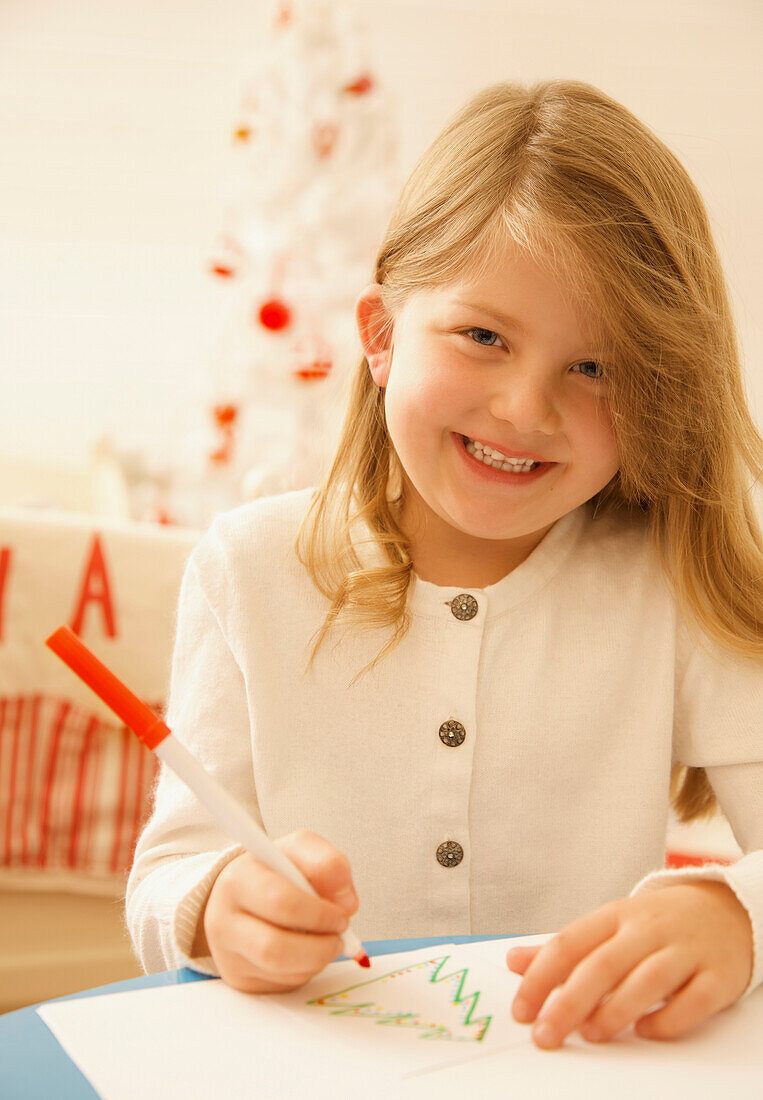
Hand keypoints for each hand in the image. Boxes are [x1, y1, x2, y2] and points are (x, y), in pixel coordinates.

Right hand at [196, 830, 359, 993]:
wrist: (240, 894)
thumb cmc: (274, 871)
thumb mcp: (301, 850)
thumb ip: (329, 864)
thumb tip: (346, 904)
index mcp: (238, 879)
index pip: (281, 902)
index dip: (319, 913)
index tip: (341, 913)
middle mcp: (223, 919)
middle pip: (275, 948)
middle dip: (320, 945)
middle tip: (338, 934)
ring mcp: (228, 953)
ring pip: (281, 971)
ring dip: (317, 959)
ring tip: (327, 941)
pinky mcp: (239, 978)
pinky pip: (282, 984)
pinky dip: (306, 970)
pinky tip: (307, 950)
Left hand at [507, 880, 752, 1049]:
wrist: (726, 909)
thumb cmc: (656, 925)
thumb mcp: (609, 926)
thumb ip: (564, 949)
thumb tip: (514, 962)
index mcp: (615, 915)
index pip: (569, 943)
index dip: (540, 977)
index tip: (521, 1010)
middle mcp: (648, 929)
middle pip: (602, 965)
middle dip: (568, 1003)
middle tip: (545, 1035)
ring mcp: (685, 951)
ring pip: (646, 980)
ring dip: (614, 1011)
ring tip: (590, 1034)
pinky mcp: (718, 976)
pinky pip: (693, 1001)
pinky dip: (667, 1020)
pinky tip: (645, 1033)